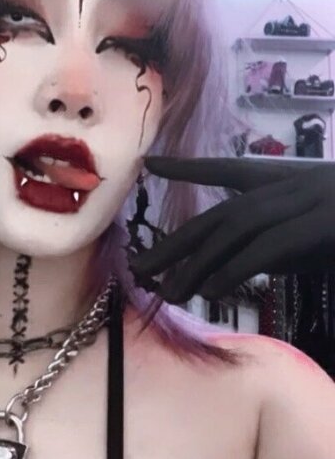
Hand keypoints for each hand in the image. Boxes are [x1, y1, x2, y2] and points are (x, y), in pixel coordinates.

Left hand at [129, 156, 334, 302]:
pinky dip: (235, 268)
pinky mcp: (323, 226)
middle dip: (178, 242)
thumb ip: (276, 248)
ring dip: (199, 262)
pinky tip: (211, 291)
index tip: (152, 166)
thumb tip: (227, 271)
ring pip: (237, 228)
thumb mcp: (318, 238)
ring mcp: (309, 203)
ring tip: (170, 293)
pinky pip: (267, 246)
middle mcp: (296, 185)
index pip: (235, 169)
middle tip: (141, 268)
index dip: (192, 169)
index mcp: (294, 180)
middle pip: (223, 212)